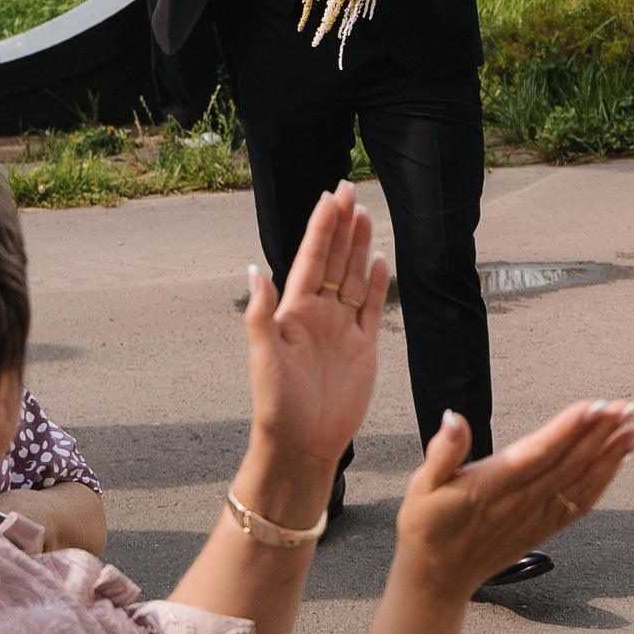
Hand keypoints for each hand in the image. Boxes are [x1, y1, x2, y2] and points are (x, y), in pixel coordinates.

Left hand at [244, 183, 385, 466]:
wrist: (303, 442)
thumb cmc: (276, 403)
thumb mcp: (263, 357)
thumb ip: (261, 314)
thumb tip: (254, 269)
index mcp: (294, 311)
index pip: (311, 259)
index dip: (321, 228)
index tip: (329, 197)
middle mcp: (318, 314)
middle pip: (334, 260)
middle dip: (342, 227)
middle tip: (350, 191)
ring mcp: (342, 329)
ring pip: (354, 278)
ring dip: (359, 248)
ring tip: (365, 216)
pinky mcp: (363, 348)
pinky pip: (372, 309)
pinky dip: (376, 284)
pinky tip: (379, 261)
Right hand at [393, 399, 633, 600]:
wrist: (437, 579)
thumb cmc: (427, 526)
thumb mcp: (422, 485)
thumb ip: (442, 451)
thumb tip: (453, 418)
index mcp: (494, 484)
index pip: (541, 450)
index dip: (571, 428)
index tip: (598, 405)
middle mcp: (522, 501)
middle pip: (571, 461)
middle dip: (604, 432)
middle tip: (630, 406)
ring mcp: (536, 517)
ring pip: (582, 481)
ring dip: (613, 454)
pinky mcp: (543, 529)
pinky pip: (581, 503)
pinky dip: (605, 482)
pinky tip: (621, 462)